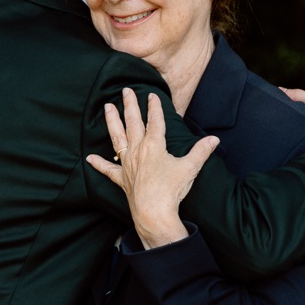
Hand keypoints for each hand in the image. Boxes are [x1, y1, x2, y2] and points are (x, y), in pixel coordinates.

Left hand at [87, 88, 218, 249]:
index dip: (154, 107)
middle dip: (130, 105)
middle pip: (132, 123)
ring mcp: (127, 165)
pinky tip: (89, 158)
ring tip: (107, 107)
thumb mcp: (190, 168)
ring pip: (117, 138)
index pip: (155, 121)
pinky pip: (108, 170)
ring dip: (111, 122)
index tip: (152, 95)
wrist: (154, 213)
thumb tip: (215, 139)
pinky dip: (98, 164)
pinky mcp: (122, 179)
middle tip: (125, 90)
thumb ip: (201, 152)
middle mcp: (138, 151)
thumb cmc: (171, 191)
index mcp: (154, 146)